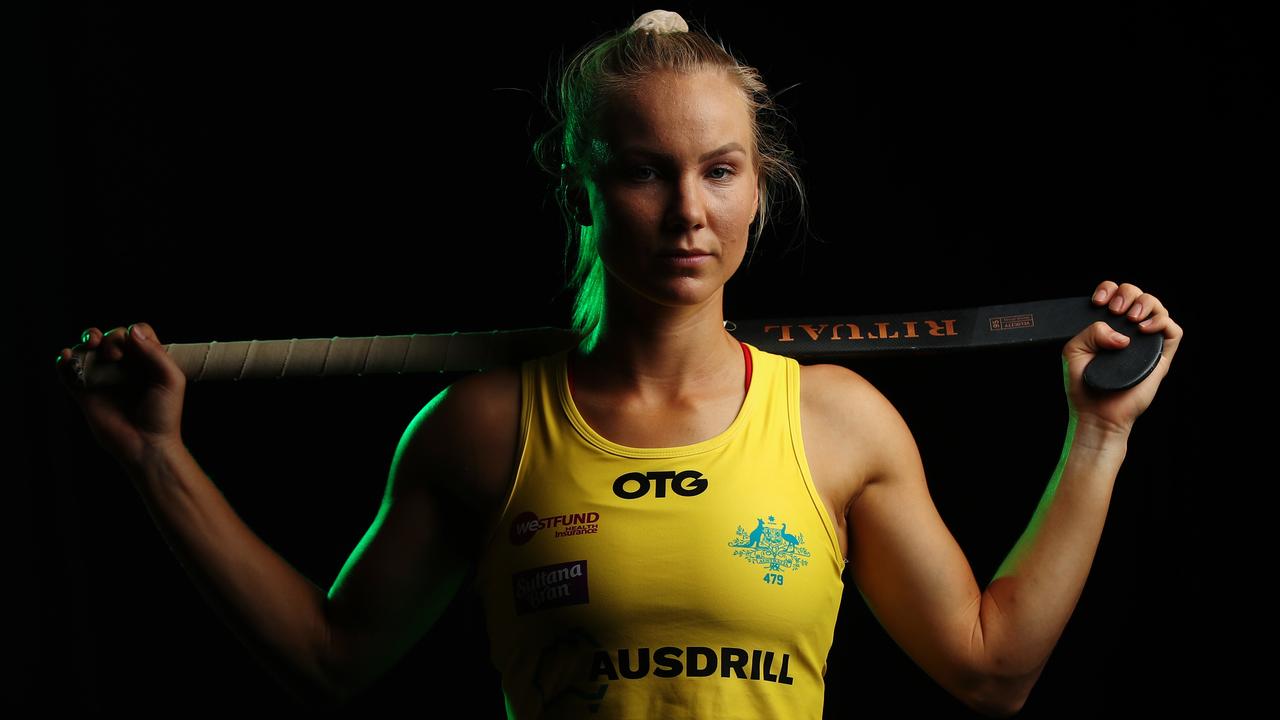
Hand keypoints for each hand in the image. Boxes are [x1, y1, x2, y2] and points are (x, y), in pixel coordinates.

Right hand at [55, 323, 187, 468]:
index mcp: (146, 362)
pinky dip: (64, 360)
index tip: (132, 348)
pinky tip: (67, 357)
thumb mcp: (171, 380)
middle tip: (114, 356)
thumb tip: (132, 330)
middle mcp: (124, 367)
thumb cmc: (164, 414)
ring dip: (86, 339)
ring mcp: (103, 379)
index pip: (136, 333)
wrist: (146, 445)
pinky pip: (68, 371)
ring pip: (88, 349)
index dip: (132, 333)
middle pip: (111, 336)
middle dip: (109, 337)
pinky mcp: (84, 392)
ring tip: (90, 345)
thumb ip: (155, 353)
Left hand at [1061, 281, 1182, 436]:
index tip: (1099, 301)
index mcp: (1107, 327)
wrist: (1097, 413)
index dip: (1109, 289)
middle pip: (1138, 295)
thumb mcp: (1074, 351)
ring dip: (1145, 304)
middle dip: (1127, 293)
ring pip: (1158, 308)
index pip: (1115, 294)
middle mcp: (1128, 332)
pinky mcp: (1161, 358)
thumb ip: (1090, 332)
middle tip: (1116, 310)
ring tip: (1131, 319)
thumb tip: (1121, 334)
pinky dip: (1162, 323)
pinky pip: (1173, 331)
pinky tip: (1144, 330)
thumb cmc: (1084, 385)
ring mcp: (1145, 344)